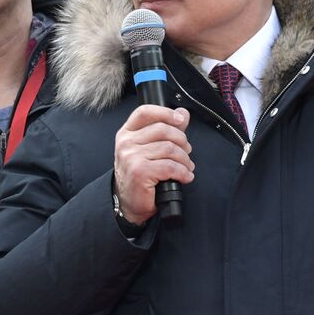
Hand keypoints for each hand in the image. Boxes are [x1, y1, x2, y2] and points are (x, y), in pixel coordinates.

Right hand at [113, 105, 193, 224]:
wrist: (128, 202)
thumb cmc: (140, 175)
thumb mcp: (150, 149)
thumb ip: (167, 129)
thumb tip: (183, 113)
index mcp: (127, 133)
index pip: (145, 112)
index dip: (165, 113)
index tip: (180, 120)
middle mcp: (126, 143)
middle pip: (163, 130)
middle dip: (182, 141)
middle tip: (187, 152)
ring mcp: (131, 157)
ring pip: (169, 149)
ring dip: (184, 160)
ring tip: (187, 167)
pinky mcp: (140, 172)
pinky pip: (170, 166)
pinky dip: (183, 172)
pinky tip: (185, 176)